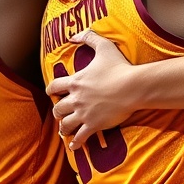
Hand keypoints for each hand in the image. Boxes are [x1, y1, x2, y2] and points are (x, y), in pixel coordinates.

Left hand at [45, 30, 135, 149]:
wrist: (132, 87)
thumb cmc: (119, 67)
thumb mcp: (104, 46)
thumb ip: (88, 37)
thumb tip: (73, 36)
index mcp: (76, 81)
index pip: (54, 87)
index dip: (51, 90)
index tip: (51, 93)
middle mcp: (76, 99)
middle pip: (57, 108)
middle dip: (58, 111)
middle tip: (61, 112)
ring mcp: (84, 113)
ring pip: (65, 124)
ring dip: (64, 127)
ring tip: (64, 130)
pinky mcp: (93, 125)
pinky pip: (80, 137)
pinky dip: (75, 143)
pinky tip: (74, 147)